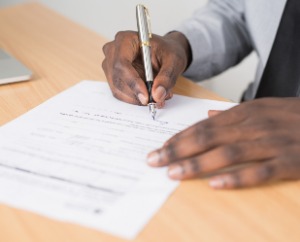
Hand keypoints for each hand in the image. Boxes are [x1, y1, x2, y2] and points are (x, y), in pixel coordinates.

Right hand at [102, 31, 190, 106]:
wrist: (164, 53)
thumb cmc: (167, 51)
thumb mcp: (174, 61)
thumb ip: (167, 77)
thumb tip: (157, 95)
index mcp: (125, 40)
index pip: (121, 64)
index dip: (133, 82)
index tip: (146, 97)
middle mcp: (113, 51)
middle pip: (117, 79)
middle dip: (136, 94)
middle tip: (156, 101)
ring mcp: (110, 65)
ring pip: (118, 89)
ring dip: (137, 98)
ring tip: (157, 96)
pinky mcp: (113, 77)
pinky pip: (120, 93)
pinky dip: (135, 98)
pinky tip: (149, 94)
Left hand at [147, 98, 299, 188]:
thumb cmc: (292, 116)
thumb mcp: (262, 107)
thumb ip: (232, 113)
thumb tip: (208, 114)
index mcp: (244, 113)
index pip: (203, 125)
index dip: (179, 137)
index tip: (159, 148)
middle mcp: (252, 126)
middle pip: (207, 138)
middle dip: (177, 150)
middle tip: (154, 160)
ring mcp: (270, 144)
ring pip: (226, 154)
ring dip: (197, 164)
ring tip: (174, 173)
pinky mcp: (288, 162)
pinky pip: (258, 172)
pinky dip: (236, 178)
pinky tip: (215, 185)